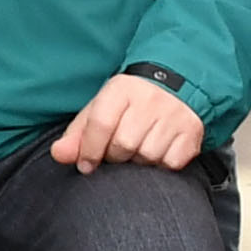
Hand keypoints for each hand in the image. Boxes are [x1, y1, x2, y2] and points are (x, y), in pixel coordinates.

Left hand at [50, 70, 202, 171]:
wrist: (176, 84)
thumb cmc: (130, 102)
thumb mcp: (100, 109)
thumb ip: (77, 134)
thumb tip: (59, 155)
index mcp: (121, 89)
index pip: (101, 124)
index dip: (90, 150)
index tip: (86, 165)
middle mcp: (150, 100)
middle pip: (124, 144)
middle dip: (114, 157)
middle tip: (116, 154)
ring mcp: (174, 115)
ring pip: (148, 156)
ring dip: (138, 162)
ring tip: (137, 151)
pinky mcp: (192, 131)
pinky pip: (171, 163)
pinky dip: (161, 166)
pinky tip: (157, 153)